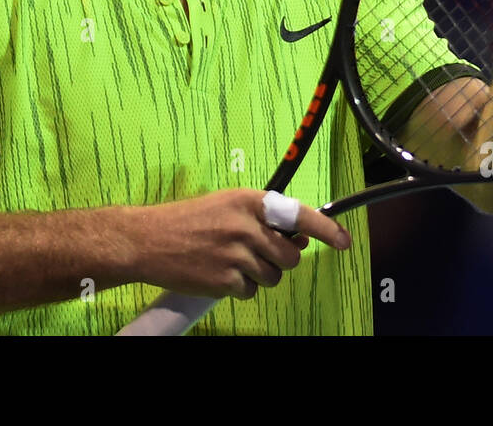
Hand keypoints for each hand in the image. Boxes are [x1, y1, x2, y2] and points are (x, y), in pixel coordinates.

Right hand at [129, 189, 350, 299]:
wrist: (148, 240)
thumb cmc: (188, 219)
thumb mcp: (227, 204)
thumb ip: (262, 216)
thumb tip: (299, 235)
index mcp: (248, 201)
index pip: (297, 213)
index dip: (326, 229)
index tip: (344, 241)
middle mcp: (246, 226)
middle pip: (290, 256)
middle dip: (280, 260)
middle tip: (259, 253)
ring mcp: (235, 255)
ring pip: (272, 277)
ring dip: (259, 275)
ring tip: (232, 261)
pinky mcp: (224, 280)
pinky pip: (250, 291)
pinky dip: (239, 288)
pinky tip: (219, 274)